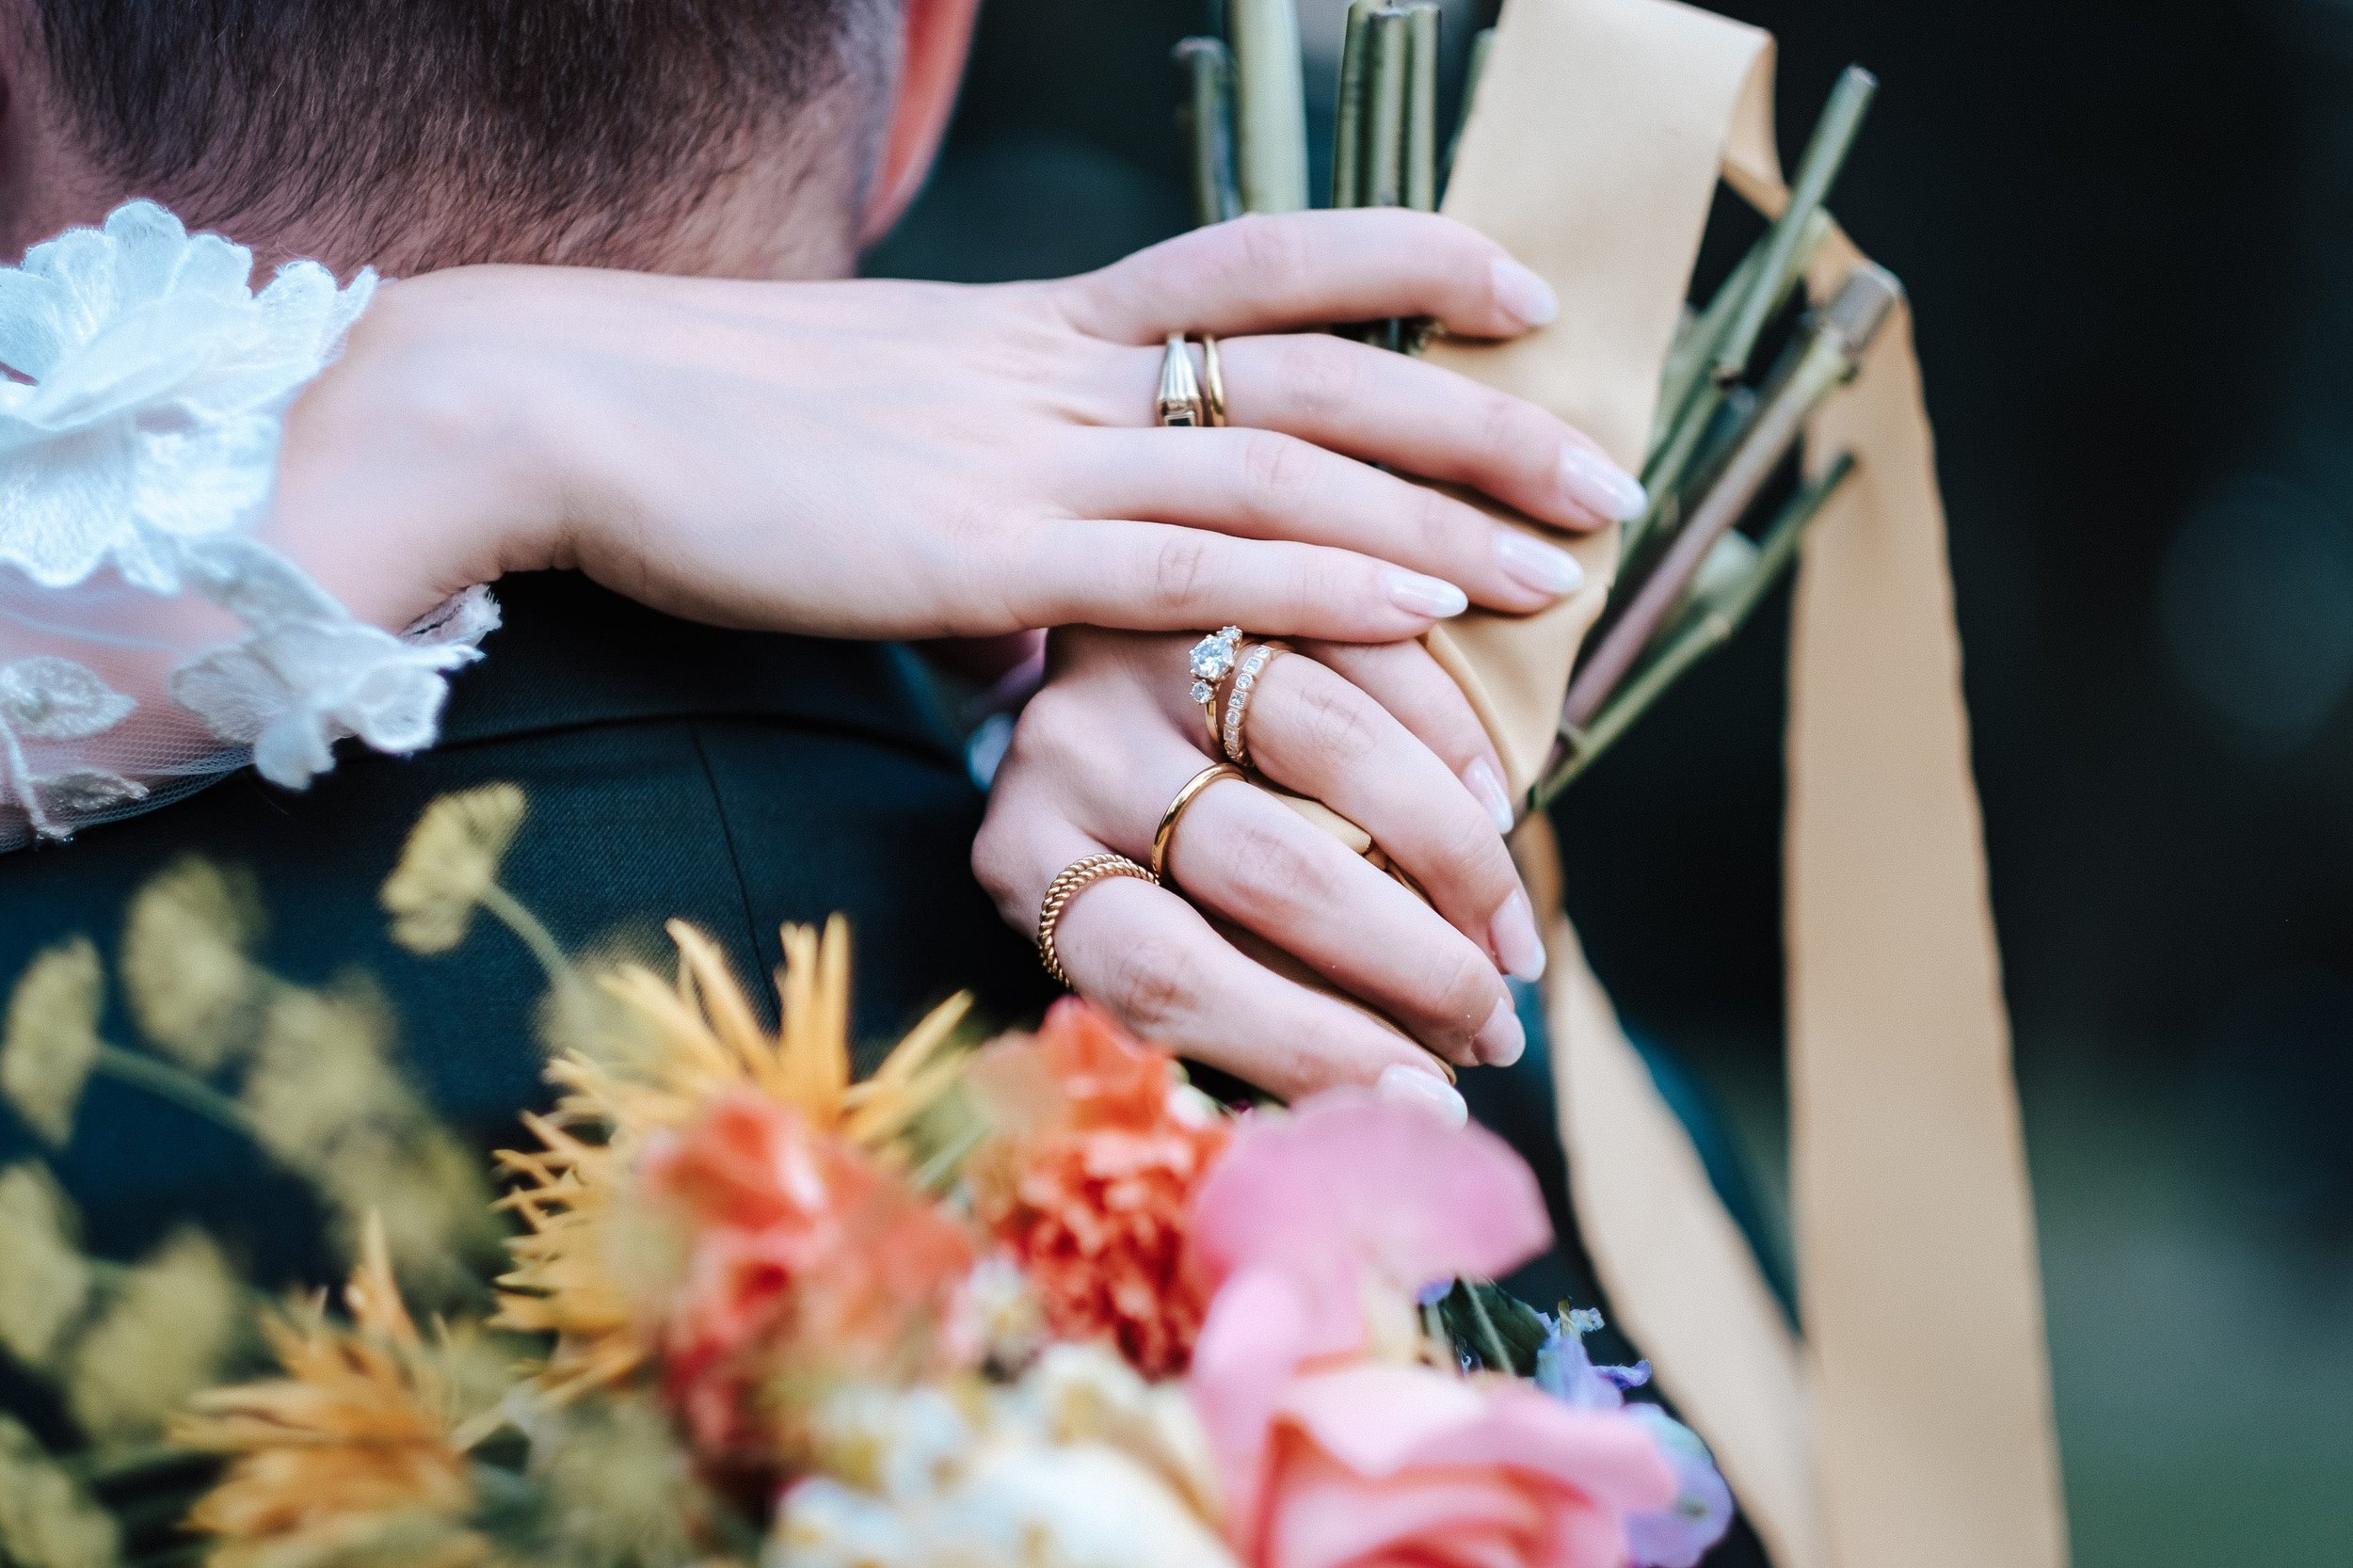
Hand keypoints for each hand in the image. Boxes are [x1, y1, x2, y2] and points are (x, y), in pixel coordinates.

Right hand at [271, 210, 1642, 641]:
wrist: (565, 411)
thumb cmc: (711, 435)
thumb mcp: (882, 447)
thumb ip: (993, 522)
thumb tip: (1039, 627)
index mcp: (1041, 331)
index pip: (1261, 264)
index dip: (1403, 261)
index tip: (1517, 286)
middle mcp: (1063, 373)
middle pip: (1321, 366)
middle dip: (1480, 412)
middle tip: (1608, 465)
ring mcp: (1029, 458)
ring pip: (1284, 470)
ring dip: (1439, 513)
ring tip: (1566, 564)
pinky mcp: (981, 556)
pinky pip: (1186, 569)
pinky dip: (1317, 586)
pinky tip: (1422, 611)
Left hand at [972, 626, 1549, 1111]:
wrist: (1062, 622)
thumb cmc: (1120, 841)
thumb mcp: (1124, 922)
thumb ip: (1216, 997)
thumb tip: (1382, 1110)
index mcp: (1025, 862)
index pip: (1161, 979)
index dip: (1305, 1048)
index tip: (1424, 1103)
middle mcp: (1068, 748)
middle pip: (1266, 865)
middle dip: (1409, 964)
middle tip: (1492, 1028)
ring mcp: (1152, 644)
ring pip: (1332, 748)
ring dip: (1451, 857)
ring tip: (1509, 943)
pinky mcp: (1234, 570)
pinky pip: (1365, 653)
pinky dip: (1448, 739)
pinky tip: (1500, 810)